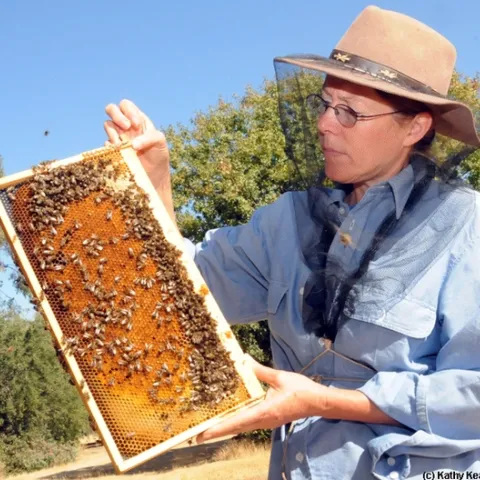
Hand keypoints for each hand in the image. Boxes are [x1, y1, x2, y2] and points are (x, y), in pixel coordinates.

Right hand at [104, 99, 169, 173]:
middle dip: (117, 115)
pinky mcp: (113, 150)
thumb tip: (132, 144)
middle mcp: (125, 126)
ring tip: (124, 144)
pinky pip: (106, 144)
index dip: (128, 111)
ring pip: (107, 125)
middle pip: (111, 109)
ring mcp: (118, 137)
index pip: (126, 105)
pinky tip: (122, 155)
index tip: (137, 125)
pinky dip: (113, 147)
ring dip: (114, 132)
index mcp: (136, 119)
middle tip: (126, 127)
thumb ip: (149, 137)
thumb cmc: (158, 154)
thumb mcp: (160, 142)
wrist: (154, 174)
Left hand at [196, 357, 326, 442]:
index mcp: (263, 412)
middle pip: (235, 429)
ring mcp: (266, 422)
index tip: (202, 434)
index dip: (218, 429)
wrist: (318, 402)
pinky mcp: (269, 419)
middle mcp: (262, 421)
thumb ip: (260, 370)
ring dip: (226, 428)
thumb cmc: (300, 389)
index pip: (236, 422)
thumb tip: (244, 359)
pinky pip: (249, 423)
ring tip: (209, 427)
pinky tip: (230, 418)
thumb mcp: (279, 377)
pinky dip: (236, 423)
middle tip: (197, 434)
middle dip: (216, 432)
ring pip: (242, 428)